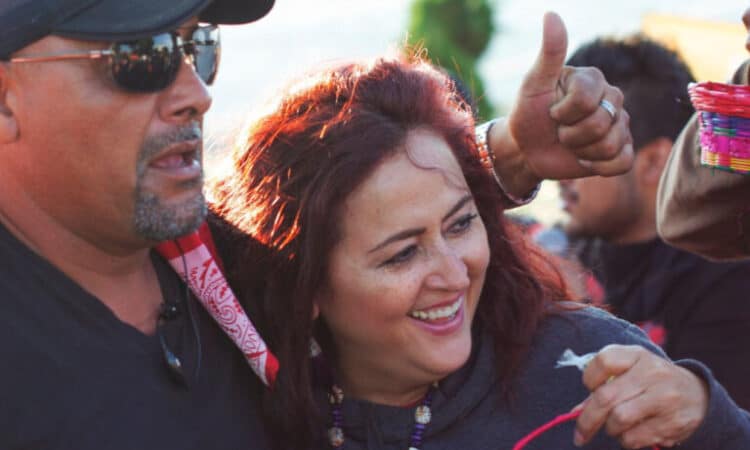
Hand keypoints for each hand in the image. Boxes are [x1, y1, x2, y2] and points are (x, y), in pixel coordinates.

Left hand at [489, 12, 633, 197]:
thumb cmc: (528, 114)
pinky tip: (585, 160)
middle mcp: (612, 98)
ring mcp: (620, 125)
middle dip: (571, 135)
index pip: (587, 100)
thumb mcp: (533, 84)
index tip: (551, 111)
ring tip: (570, 145)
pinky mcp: (621, 150)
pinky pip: (622, 162)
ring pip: (612, 145)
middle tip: (559, 131)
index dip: (563, 113)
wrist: (527, 150)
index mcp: (593, 79)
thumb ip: (549, 53)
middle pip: (601, 124)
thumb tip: (551, 14)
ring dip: (582, 152)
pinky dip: (599, 167)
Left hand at [575, 345, 708, 448]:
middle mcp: (652, 373)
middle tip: (580, 434)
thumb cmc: (653, 382)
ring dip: (610, 429)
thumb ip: (604, 387)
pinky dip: (626, 440)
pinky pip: (635, 437)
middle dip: (587, 420)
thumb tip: (577, 412)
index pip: (604, 361)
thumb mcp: (632, 372)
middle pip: (606, 397)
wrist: (699, 395)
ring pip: (619, 419)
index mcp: (638, 355)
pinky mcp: (674, 422)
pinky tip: (632, 435)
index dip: (590, 378)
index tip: (590, 389)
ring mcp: (665, 397)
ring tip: (615, 428)